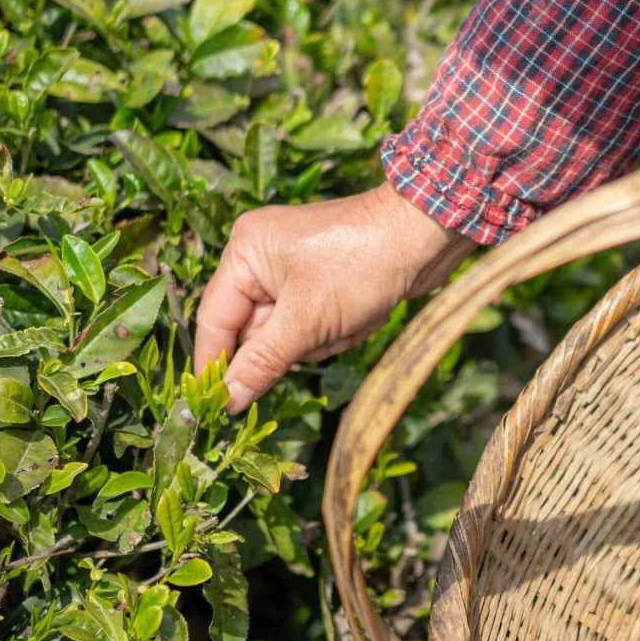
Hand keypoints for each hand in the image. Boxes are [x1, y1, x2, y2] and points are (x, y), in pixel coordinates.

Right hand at [194, 184, 473, 411]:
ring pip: (289, 335)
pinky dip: (338, 330)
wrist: (425, 236)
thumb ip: (261, 362)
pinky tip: (362, 314)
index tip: (216, 405)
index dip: (215, 364)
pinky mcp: (322, 283)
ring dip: (322, 338)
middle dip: (296, 342)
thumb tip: (226, 399)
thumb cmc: (361, 266)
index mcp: (245, 253)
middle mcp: (261, 258)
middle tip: (325, 329)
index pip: (214, 319)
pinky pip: (314, 326)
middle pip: (255, 331)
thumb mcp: (306, 320)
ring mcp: (292, 270)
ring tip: (351, 315)